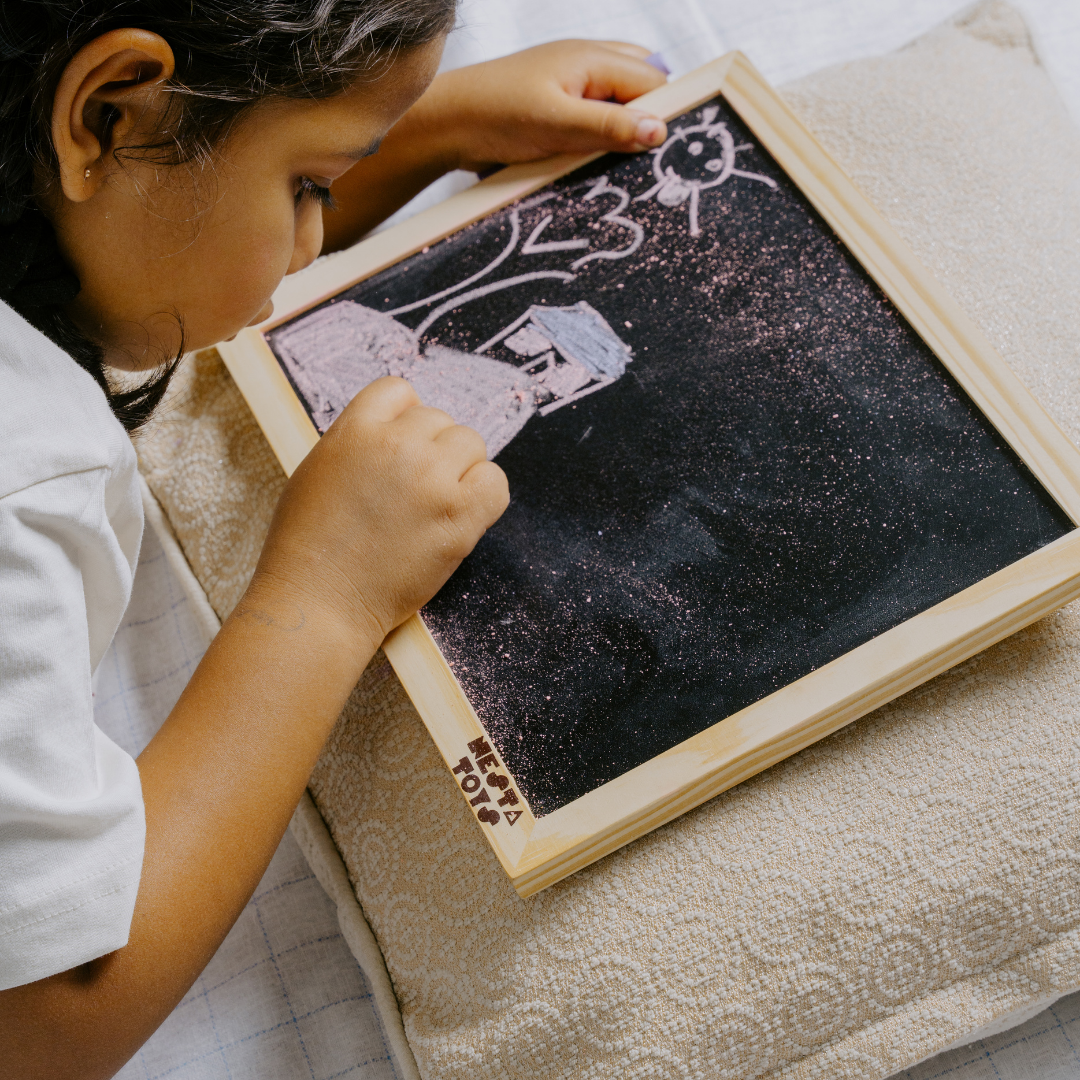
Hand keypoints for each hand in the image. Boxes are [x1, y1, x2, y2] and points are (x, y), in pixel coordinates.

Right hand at [248, 377, 508, 652]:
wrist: (319, 601)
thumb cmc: (309, 546)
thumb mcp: (320, 470)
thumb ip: (359, 442)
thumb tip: (400, 431)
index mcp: (355, 430)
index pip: (399, 390)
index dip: (403, 418)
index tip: (400, 447)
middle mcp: (397, 447)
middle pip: (440, 420)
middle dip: (431, 450)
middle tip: (414, 490)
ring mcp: (432, 480)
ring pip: (472, 444)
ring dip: (460, 469)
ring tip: (435, 503)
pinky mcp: (459, 517)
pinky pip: (496, 482)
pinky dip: (485, 494)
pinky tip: (461, 514)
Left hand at [419, 40, 668, 172]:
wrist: (445, 124)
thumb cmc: (495, 115)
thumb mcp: (558, 124)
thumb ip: (610, 126)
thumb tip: (660, 129)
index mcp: (592, 58)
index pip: (653, 82)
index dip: (664, 115)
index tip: (666, 152)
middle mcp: (586, 63)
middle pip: (642, 87)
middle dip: (647, 120)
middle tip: (641, 158)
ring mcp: (571, 83)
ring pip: (619, 103)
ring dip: (623, 131)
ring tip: (614, 161)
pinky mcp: (558, 105)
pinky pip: (595, 117)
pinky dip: (601, 137)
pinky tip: (591, 159)